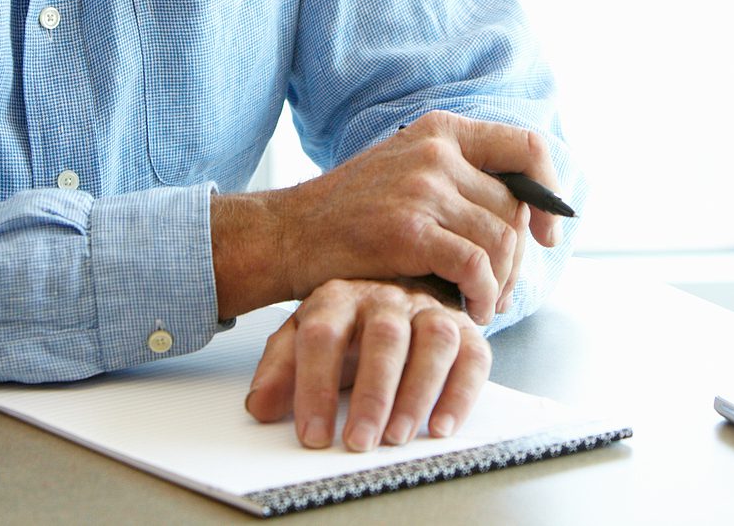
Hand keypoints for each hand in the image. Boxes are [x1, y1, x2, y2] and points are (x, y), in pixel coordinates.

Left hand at [244, 278, 491, 451]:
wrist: (391, 291)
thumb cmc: (344, 328)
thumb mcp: (300, 340)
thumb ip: (279, 371)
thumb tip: (260, 406)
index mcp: (338, 297)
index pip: (322, 335)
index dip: (314, 387)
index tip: (313, 434)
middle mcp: (387, 297)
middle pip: (383, 337)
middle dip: (372, 395)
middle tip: (359, 440)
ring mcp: (428, 309)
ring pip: (434, 341)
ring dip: (417, 393)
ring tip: (397, 436)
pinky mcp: (464, 329)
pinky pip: (473, 356)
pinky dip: (461, 394)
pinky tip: (441, 426)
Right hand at [268, 111, 561, 324]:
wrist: (289, 235)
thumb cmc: (352, 214)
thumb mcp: (406, 170)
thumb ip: (459, 178)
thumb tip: (527, 212)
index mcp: (442, 131)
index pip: (526, 147)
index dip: (548, 190)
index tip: (546, 232)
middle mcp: (437, 151)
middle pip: (515, 208)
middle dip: (517, 259)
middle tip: (500, 291)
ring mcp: (423, 188)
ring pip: (501, 241)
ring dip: (500, 284)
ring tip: (482, 305)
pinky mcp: (409, 230)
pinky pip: (476, 266)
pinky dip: (482, 295)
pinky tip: (471, 310)